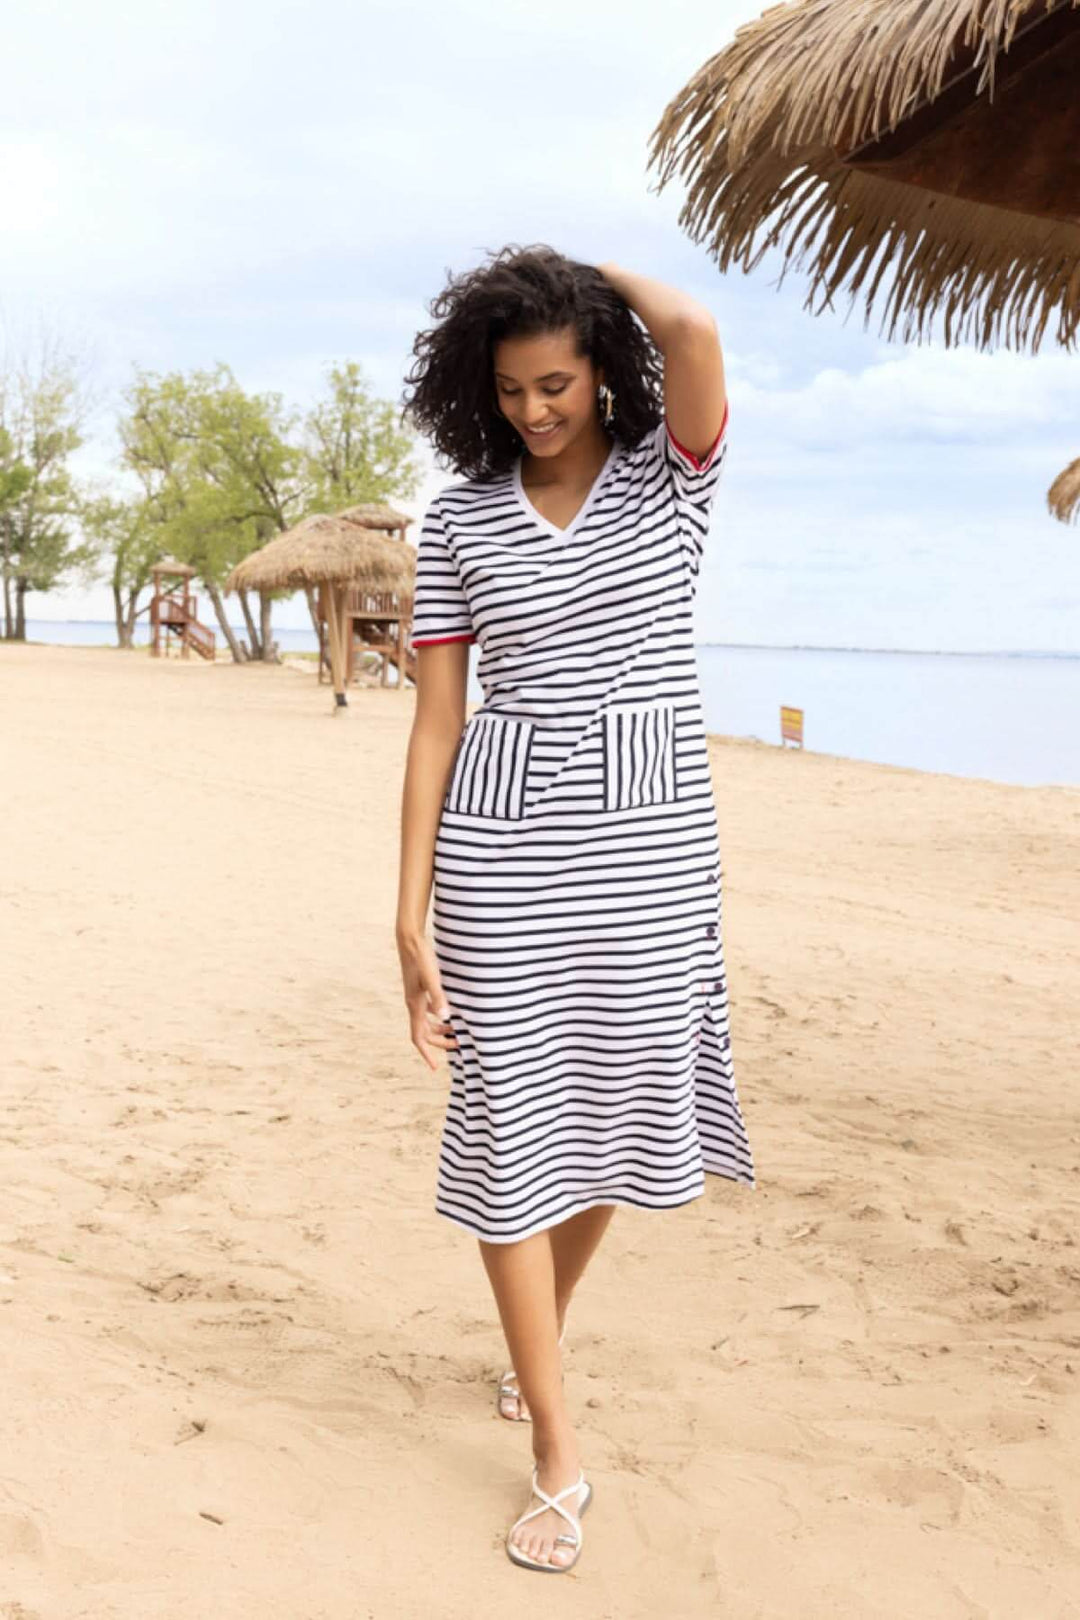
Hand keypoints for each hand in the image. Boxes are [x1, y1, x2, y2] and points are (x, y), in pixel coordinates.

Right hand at [398, 931, 458, 1071]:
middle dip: (439, 1042)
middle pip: (424, 1032)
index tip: (435, 1067)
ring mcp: (415, 996)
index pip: (419, 1037)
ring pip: (426, 1021)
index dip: (427, 1053)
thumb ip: (439, 998)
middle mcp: (413, 1003)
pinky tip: (449, 1011)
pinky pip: (427, 1010)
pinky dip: (438, 1016)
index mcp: (415, 1005)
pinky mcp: (419, 988)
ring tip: (456, 1032)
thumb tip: (446, 1018)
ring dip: (439, 1030)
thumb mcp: (432, 979)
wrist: (409, 940)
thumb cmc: (421, 958)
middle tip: (458, 1045)